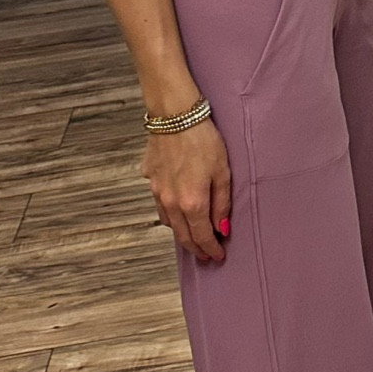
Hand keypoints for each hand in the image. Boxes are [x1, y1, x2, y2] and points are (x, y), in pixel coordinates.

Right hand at [142, 116, 231, 263]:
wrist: (175, 115)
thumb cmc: (203, 140)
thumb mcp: (223, 172)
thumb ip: (222, 204)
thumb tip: (222, 228)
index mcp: (192, 203)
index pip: (202, 237)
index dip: (211, 250)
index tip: (218, 256)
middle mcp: (171, 202)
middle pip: (183, 236)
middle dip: (196, 248)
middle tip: (206, 255)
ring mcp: (157, 191)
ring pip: (169, 222)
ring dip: (182, 233)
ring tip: (192, 236)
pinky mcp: (150, 178)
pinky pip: (160, 203)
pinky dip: (170, 213)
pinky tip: (177, 209)